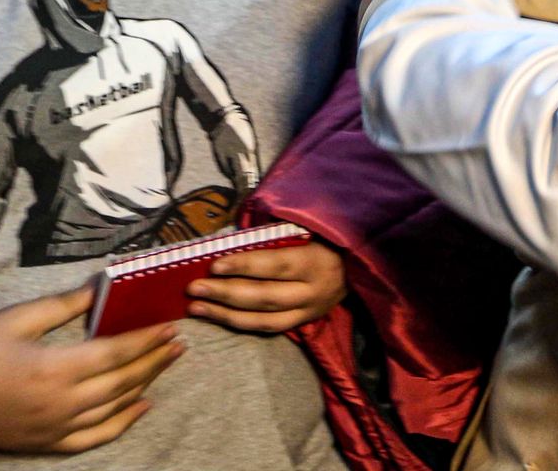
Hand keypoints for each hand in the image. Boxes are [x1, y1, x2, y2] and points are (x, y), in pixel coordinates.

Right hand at [0, 286, 182, 452]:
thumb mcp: (18, 318)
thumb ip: (65, 305)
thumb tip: (102, 286)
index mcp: (53, 368)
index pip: (116, 352)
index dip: (147, 339)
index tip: (169, 325)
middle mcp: (58, 403)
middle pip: (123, 381)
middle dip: (155, 360)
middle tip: (179, 342)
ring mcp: (53, 428)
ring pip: (114, 408)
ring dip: (144, 384)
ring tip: (165, 364)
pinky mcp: (46, 444)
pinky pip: (94, 438)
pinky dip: (122, 423)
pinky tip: (142, 405)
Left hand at [186, 240, 345, 333]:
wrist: (364, 267)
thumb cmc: (332, 239)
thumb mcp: (313, 229)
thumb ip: (280, 233)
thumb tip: (234, 236)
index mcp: (318, 262)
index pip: (276, 265)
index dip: (245, 266)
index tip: (215, 264)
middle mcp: (314, 291)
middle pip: (264, 296)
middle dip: (225, 293)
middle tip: (193, 288)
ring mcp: (310, 310)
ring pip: (263, 318)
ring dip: (226, 314)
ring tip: (196, 306)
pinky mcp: (305, 322)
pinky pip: (269, 328)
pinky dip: (242, 323)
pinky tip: (218, 317)